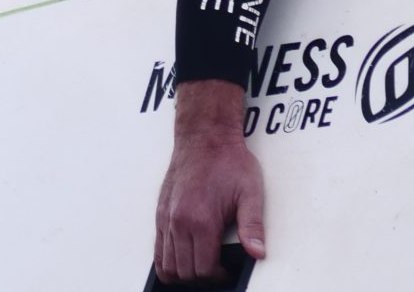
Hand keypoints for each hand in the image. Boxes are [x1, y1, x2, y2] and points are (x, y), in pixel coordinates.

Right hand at [153, 79, 265, 285]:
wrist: (205, 135)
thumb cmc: (228, 160)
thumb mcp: (250, 192)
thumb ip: (253, 226)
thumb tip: (257, 252)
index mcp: (201, 220)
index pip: (204, 269)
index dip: (218, 276)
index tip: (227, 270)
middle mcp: (179, 222)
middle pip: (185, 272)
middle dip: (202, 277)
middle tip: (217, 269)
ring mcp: (166, 218)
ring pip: (167, 265)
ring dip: (183, 272)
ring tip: (201, 264)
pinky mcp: (160, 214)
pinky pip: (157, 250)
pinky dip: (168, 261)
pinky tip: (184, 257)